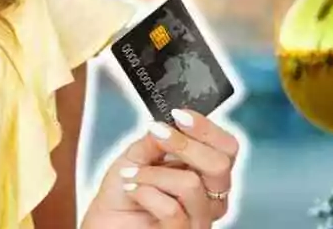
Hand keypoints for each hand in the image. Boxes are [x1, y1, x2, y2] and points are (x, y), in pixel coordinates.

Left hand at [82, 109, 239, 227]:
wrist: (106, 224)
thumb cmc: (122, 194)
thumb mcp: (136, 156)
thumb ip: (155, 140)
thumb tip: (169, 123)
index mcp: (205, 174)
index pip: (227, 147)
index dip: (206, 128)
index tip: (179, 115)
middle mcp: (210, 198)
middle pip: (220, 164)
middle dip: (184, 144)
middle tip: (157, 135)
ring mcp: (198, 220)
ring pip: (191, 184)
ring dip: (153, 174)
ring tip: (132, 175)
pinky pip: (172, 210)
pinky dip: (145, 194)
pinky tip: (132, 191)